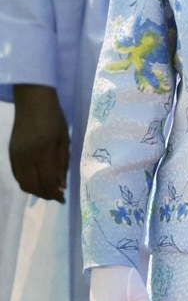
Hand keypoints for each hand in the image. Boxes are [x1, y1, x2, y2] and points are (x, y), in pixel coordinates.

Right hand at [10, 84, 68, 201]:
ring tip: (48, 190)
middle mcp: (26, 157)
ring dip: (36, 191)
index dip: (55, 193)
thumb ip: (63, 164)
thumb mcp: (65, 140)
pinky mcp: (10, 155)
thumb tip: (61, 186)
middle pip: (33, 186)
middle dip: (45, 195)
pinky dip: (27, 183)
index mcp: (43, 151)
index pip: (47, 181)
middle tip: (57, 196)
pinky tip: (37, 181)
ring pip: (23, 183)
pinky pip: (17, 176)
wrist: (32, 103)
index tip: (63, 198)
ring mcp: (15, 156)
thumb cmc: (54, 119)